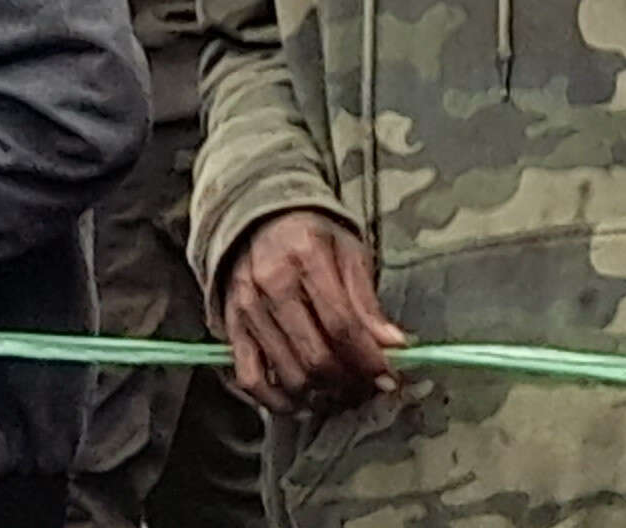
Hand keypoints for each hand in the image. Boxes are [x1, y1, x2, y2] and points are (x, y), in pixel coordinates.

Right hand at [219, 208, 401, 414]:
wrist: (258, 222)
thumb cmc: (312, 238)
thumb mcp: (349, 253)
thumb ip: (367, 302)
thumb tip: (394, 345)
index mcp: (308, 257)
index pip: (341, 323)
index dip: (367, 358)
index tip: (387, 377)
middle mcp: (272, 285)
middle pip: (315, 355)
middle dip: (348, 382)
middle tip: (367, 390)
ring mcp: (248, 310)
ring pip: (287, 374)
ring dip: (321, 397)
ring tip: (343, 396)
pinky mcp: (231, 329)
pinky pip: (250, 379)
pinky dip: (277, 402)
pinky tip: (302, 403)